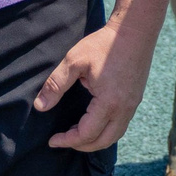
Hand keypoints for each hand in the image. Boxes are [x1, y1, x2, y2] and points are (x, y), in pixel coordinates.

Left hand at [34, 16, 146, 150]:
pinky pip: (121, 125)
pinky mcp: (135, 99)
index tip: (52, 140)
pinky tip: (94, 122)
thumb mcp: (75, 61)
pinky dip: (106, 131)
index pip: (86, 134)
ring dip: (95, 140)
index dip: (67, 140)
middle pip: (103, 142)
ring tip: (77, 134)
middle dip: (81, 146)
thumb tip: (40, 106)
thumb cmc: (104, 44)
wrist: (135, 29)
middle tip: (63, 140)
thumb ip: (56, 84)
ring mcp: (132, 105)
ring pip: (115, 135)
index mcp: (109, 102)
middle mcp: (124, 109)